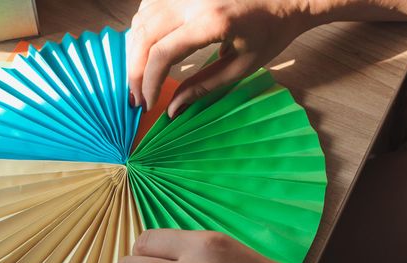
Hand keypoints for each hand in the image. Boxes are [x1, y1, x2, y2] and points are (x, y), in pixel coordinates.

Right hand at [128, 0, 315, 117]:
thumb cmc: (271, 31)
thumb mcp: (241, 66)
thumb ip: (203, 87)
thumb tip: (173, 109)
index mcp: (212, 21)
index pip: (163, 53)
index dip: (149, 82)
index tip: (147, 103)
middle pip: (144, 36)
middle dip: (135, 72)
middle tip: (136, 98)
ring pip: (141, 19)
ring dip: (135, 52)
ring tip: (139, 78)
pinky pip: (149, 6)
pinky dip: (143, 30)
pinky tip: (147, 50)